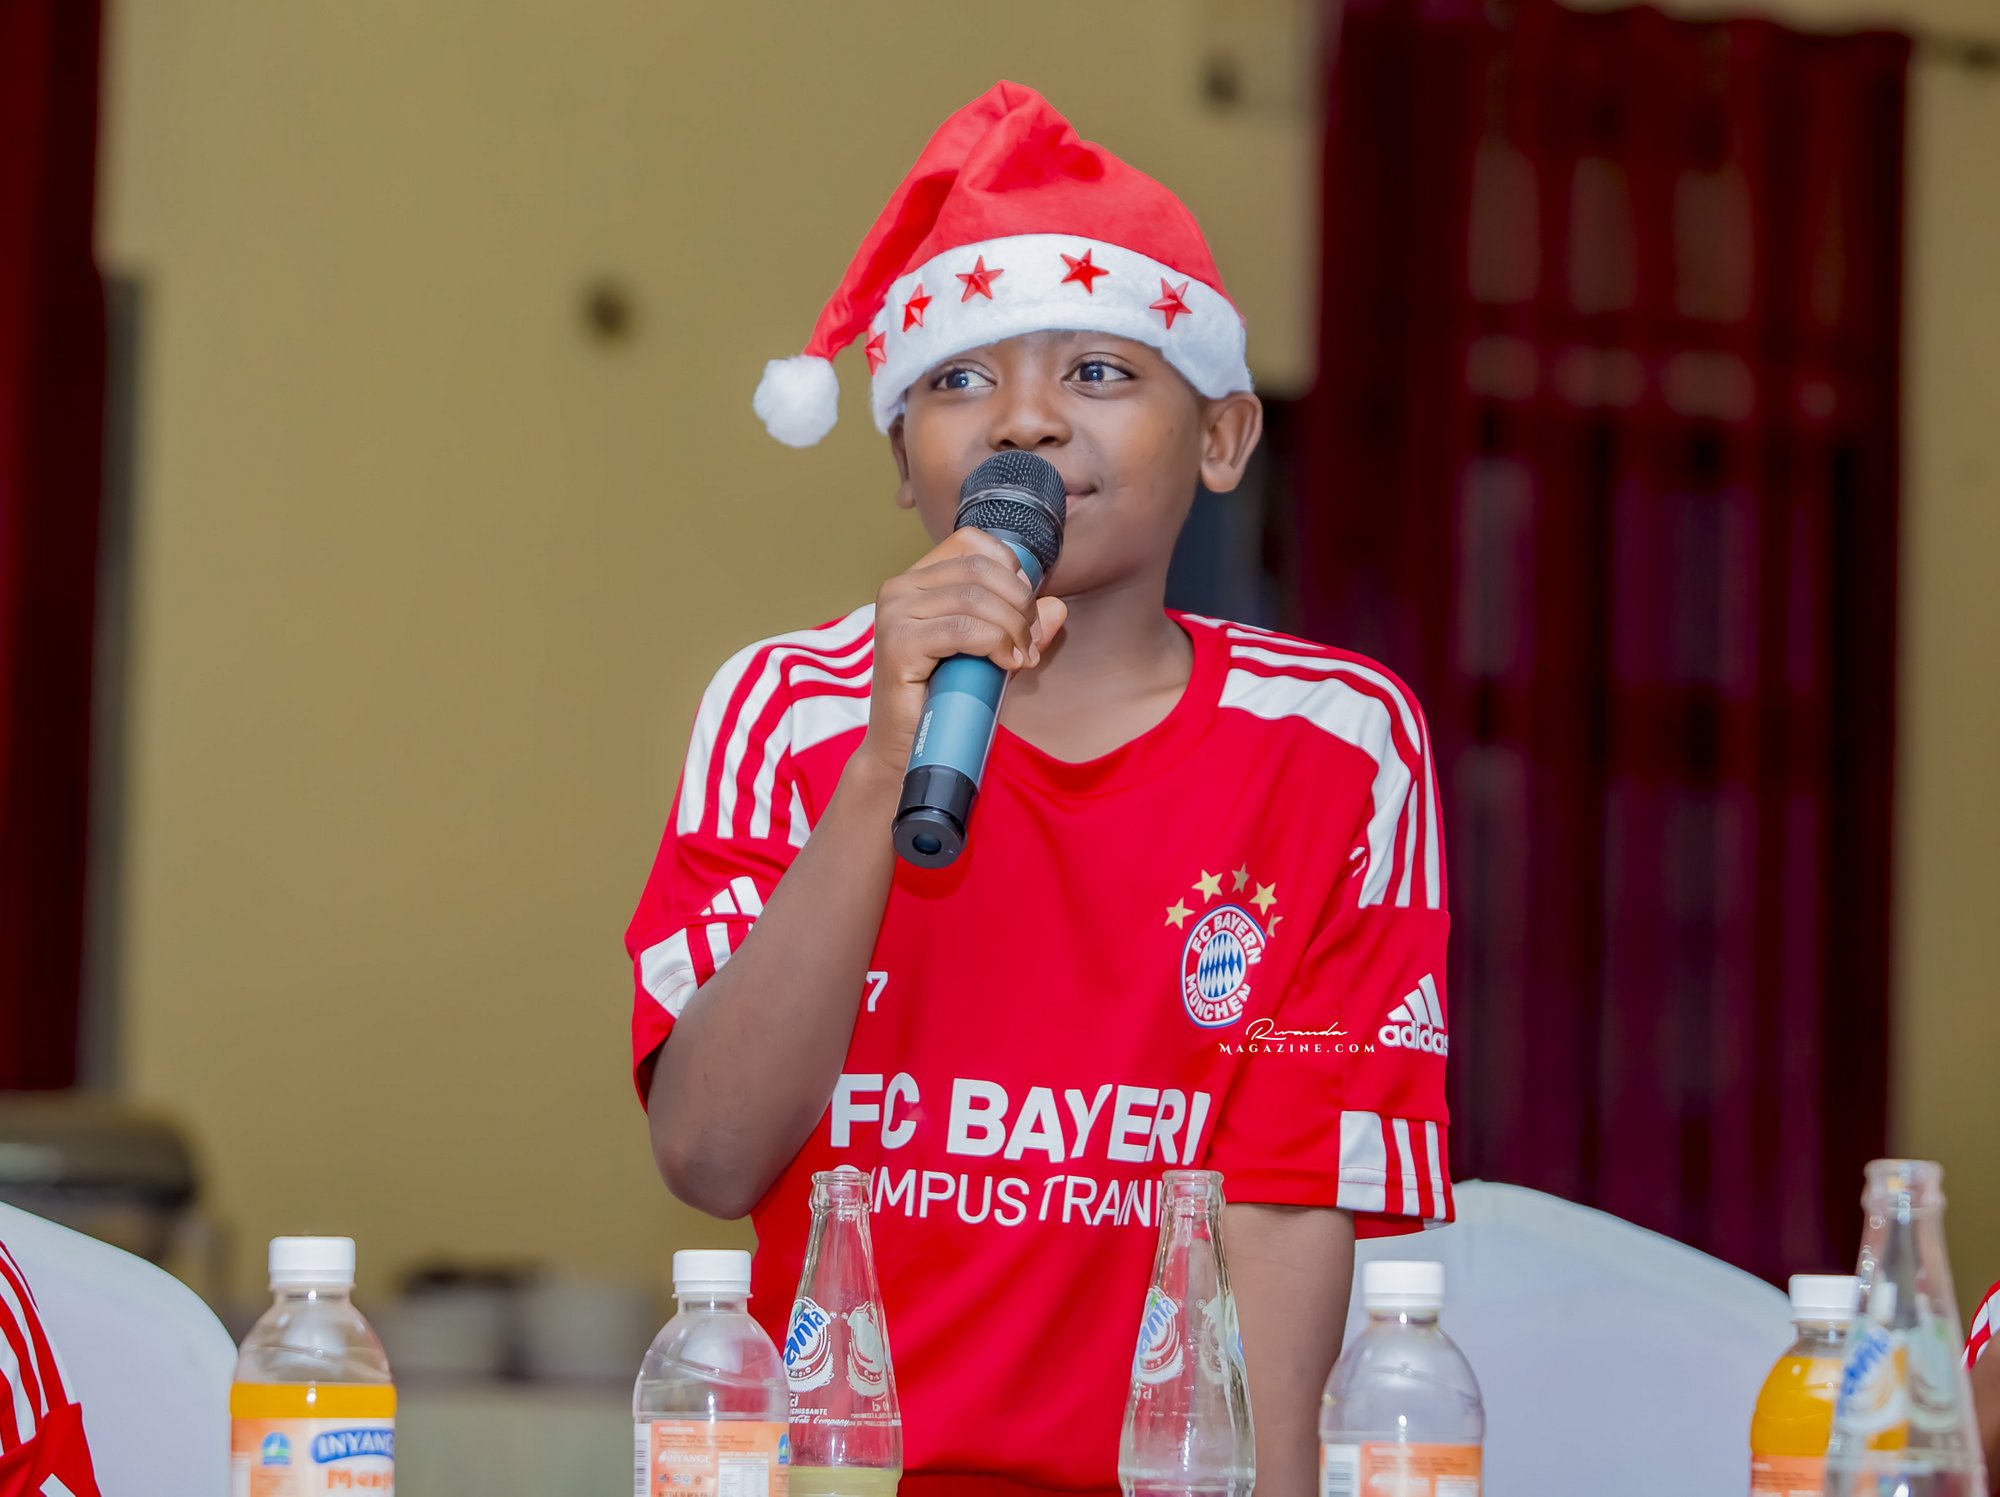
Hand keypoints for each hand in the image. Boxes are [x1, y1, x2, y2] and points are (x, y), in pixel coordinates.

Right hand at [856, 528, 1067, 779]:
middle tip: (1030, 641)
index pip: (972, 542)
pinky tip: (1006, 663)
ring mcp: (894, 615)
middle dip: (1019, 603)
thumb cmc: (943, 699)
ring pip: (975, 598)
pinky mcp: (898, 645)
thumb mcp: (989, 653)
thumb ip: (1020, 627)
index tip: (1024, 609)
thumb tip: (1057, 607)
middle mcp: (899, 589)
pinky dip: (995, 643)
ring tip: (1021, 657)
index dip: (1010, 568)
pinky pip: (963, 629)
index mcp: (916, 580)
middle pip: (980, 568)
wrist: (903, 749)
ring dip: (1012, 627)